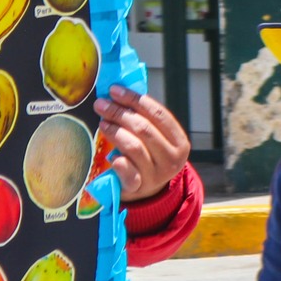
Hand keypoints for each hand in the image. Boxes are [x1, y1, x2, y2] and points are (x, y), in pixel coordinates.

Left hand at [97, 86, 190, 202]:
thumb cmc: (148, 155)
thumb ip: (144, 117)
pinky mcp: (139, 187)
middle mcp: (172, 159)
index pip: (158, 114)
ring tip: (102, 122)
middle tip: (101, 104)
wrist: (147, 190)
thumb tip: (119, 90)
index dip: (135, 99)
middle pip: (144, 128)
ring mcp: (156, 175)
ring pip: (134, 146)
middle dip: (119, 112)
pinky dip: (118, 160)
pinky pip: (127, 171)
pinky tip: (110, 154)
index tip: (114, 90)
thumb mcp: (155, 138)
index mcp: (179, 142)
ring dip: (115, 131)